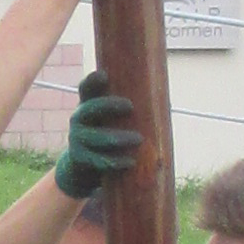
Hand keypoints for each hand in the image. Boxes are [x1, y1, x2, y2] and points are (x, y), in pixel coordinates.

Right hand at [53, 70, 139, 204]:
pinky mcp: (79, 159)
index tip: (104, 75)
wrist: (84, 168)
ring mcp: (76, 139)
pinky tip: (130, 161)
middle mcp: (78, 119)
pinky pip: (97, 160)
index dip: (92, 81)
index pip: (86, 89)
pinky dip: (115, 161)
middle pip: (90, 108)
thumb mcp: (112, 121)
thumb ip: (131, 112)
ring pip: (96, 137)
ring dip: (118, 138)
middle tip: (130, 106)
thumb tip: (166, 102)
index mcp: (88, 105)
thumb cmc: (107, 137)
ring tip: (139, 139)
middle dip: (109, 105)